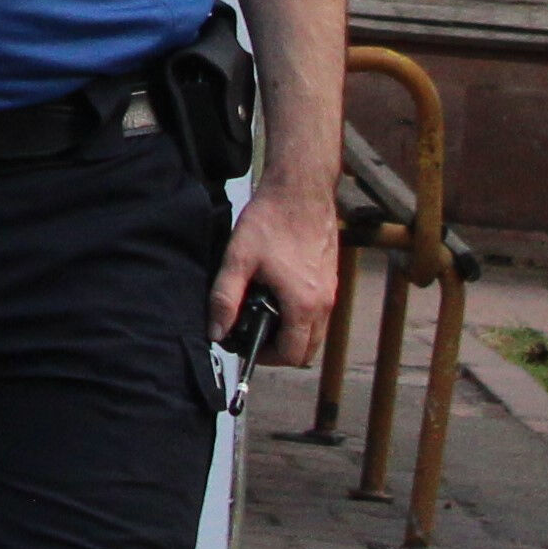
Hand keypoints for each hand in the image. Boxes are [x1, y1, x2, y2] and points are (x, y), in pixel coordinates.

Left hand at [213, 178, 338, 358]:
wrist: (300, 191)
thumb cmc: (270, 222)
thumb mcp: (237, 259)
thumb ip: (224, 299)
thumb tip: (216, 332)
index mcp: (303, 305)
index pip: (293, 356)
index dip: (266, 358)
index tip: (246, 344)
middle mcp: (324, 304)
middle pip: (307, 350)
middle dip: (279, 349)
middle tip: (253, 333)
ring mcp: (331, 292)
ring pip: (315, 332)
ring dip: (291, 333)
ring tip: (263, 313)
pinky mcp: (331, 279)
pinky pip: (319, 313)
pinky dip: (301, 316)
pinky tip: (277, 294)